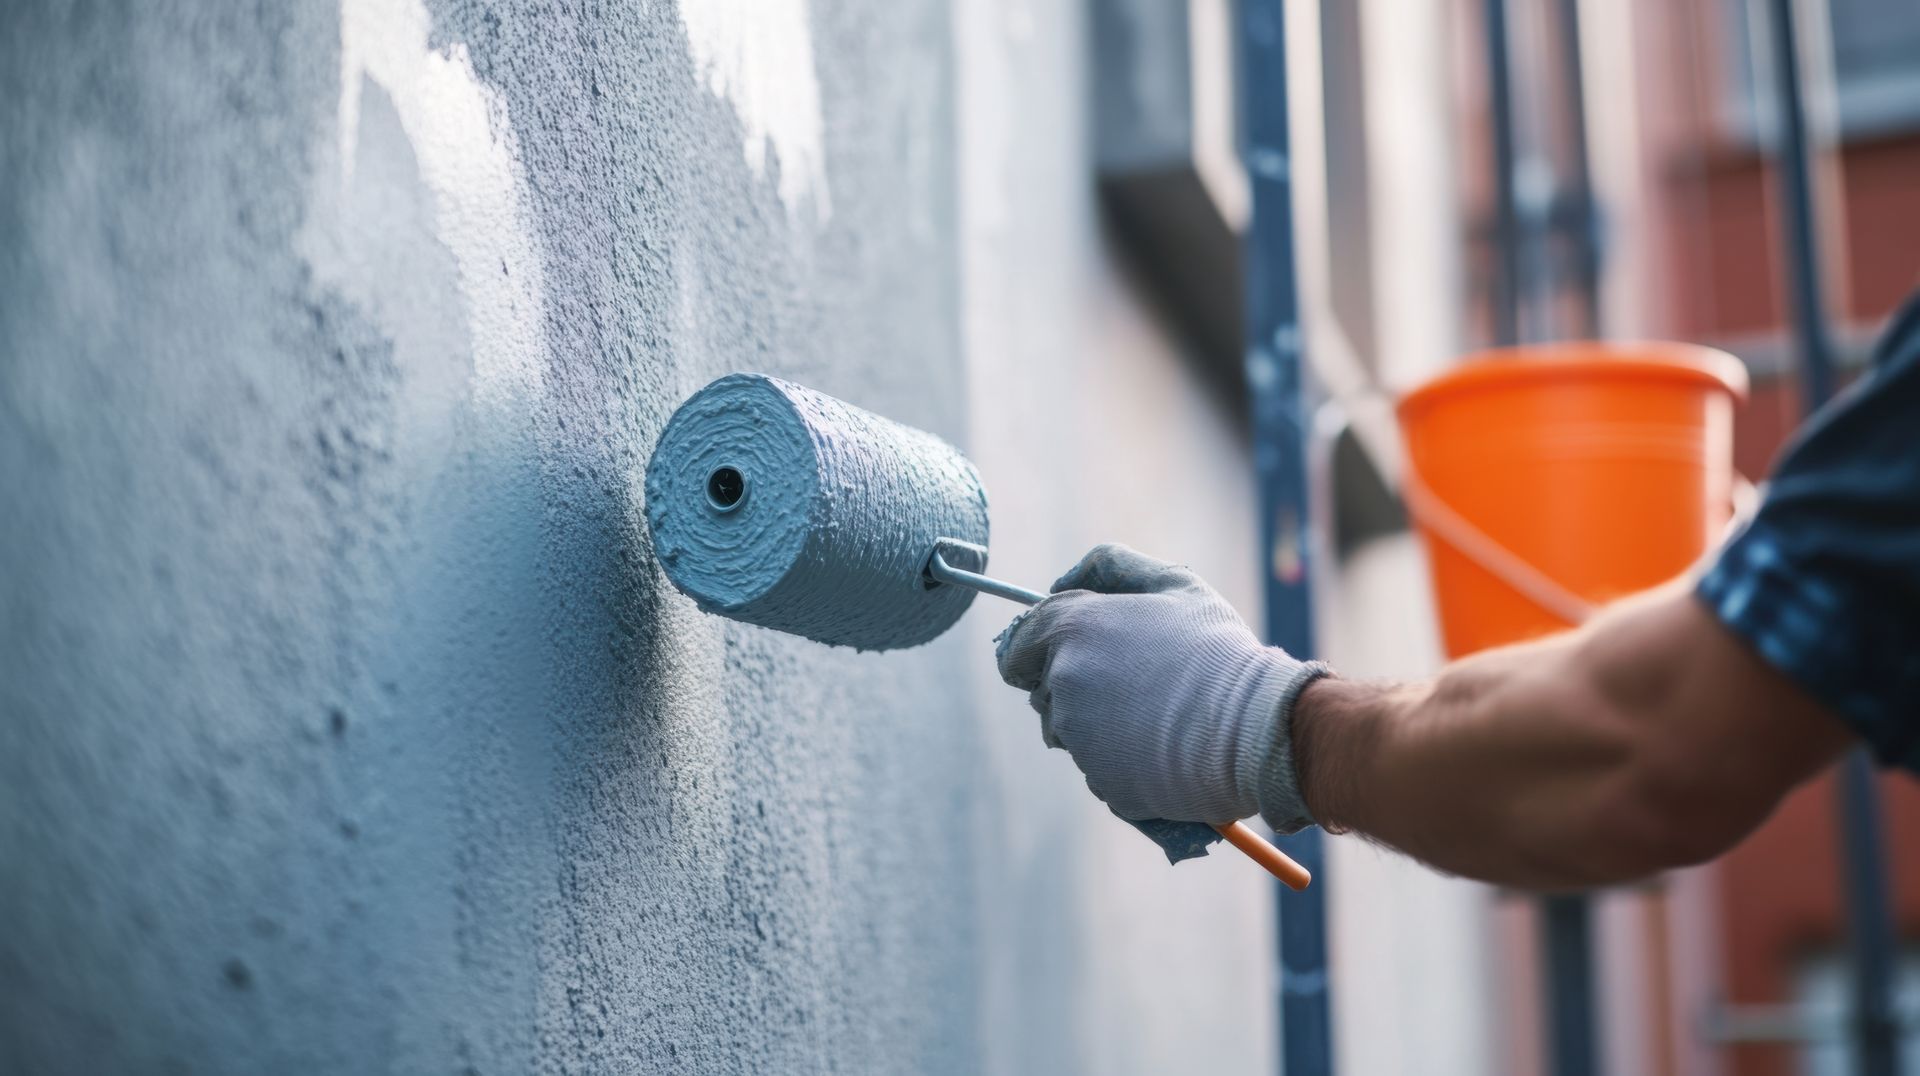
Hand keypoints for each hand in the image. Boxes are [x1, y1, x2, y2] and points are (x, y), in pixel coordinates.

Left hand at [995, 543, 1328, 830]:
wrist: (1254, 726)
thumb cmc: (1216, 649)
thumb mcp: (1174, 583)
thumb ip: (1111, 566)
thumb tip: (1060, 580)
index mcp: (1073, 629)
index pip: (1017, 645)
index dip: (1034, 650)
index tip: (1062, 655)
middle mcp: (1063, 682)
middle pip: (1042, 691)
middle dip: (1071, 687)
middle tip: (1131, 683)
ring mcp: (1078, 736)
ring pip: (1069, 733)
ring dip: (1095, 726)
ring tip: (1154, 714)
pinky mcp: (1101, 780)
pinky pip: (1098, 769)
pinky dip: (1121, 761)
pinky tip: (1162, 746)